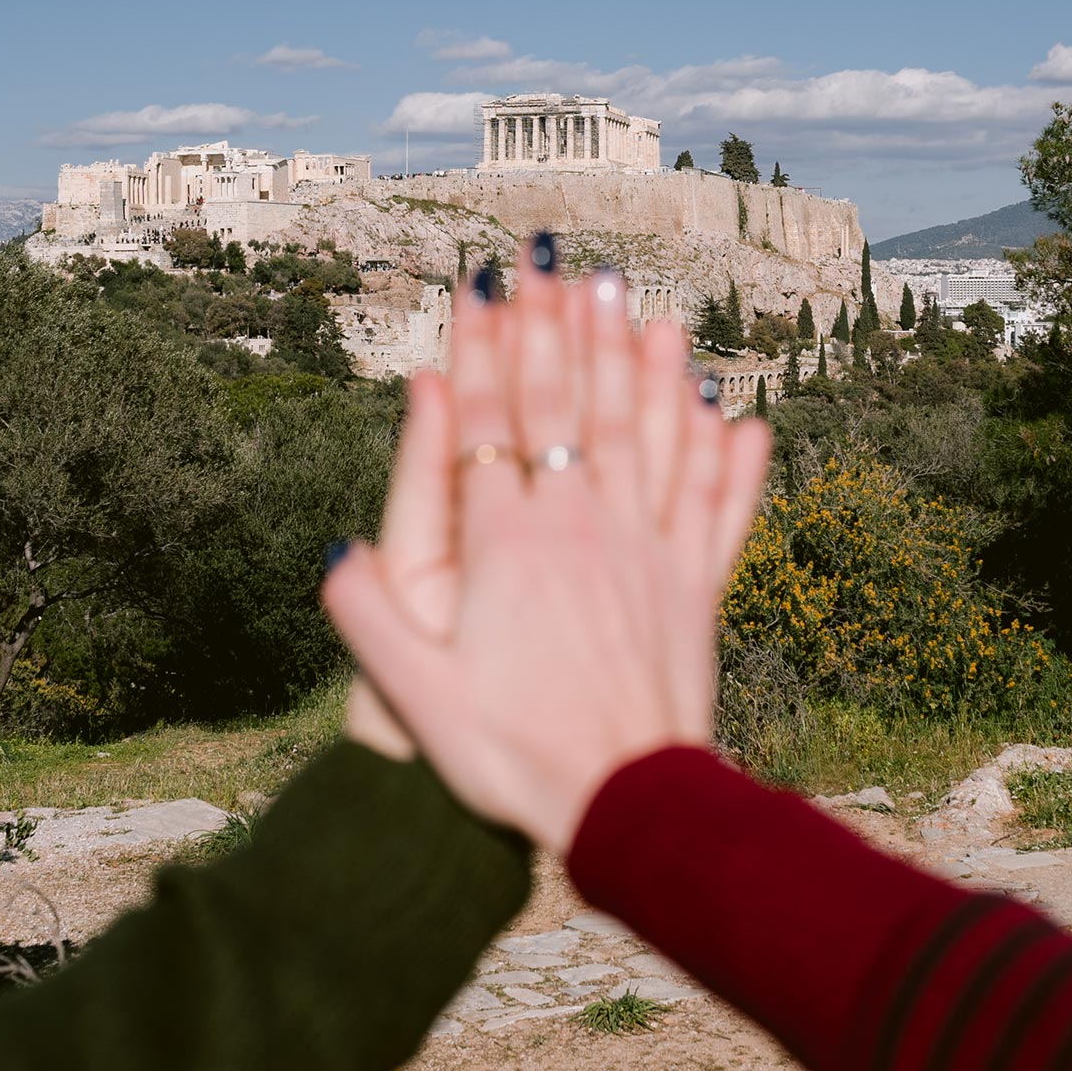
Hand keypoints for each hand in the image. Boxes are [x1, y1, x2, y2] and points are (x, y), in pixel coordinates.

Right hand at [326, 250, 770, 852]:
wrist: (625, 810)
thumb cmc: (511, 757)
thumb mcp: (413, 696)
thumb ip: (367, 617)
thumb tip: (333, 545)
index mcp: (506, 548)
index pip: (487, 425)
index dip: (480, 350)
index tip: (477, 286)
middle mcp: (581, 531)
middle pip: (570, 408)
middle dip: (558, 328)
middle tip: (555, 260)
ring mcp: (647, 555)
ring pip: (648, 438)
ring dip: (643, 366)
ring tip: (640, 304)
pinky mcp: (694, 590)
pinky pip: (717, 508)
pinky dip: (729, 458)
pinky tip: (738, 414)